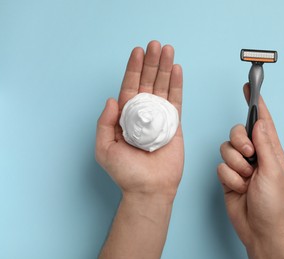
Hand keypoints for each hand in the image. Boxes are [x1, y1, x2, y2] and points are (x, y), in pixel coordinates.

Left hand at [96, 40, 183, 202]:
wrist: (149, 188)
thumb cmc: (126, 172)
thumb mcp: (104, 148)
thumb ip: (105, 123)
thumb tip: (111, 99)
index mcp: (126, 116)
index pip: (130, 86)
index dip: (134, 68)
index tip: (138, 51)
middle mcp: (143, 113)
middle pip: (148, 82)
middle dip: (152, 62)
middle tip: (156, 44)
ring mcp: (160, 117)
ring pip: (163, 87)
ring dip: (166, 68)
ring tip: (168, 50)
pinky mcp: (175, 124)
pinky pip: (177, 101)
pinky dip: (177, 85)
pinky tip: (177, 70)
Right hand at [218, 84, 283, 258]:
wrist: (258, 228)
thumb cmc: (273, 204)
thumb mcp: (274, 172)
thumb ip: (266, 145)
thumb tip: (261, 122)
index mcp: (271, 150)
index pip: (262, 122)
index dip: (256, 104)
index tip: (249, 88)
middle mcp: (255, 154)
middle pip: (238, 131)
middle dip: (240, 143)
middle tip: (249, 157)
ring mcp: (240, 165)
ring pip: (226, 149)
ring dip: (235, 167)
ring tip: (246, 180)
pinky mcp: (228, 175)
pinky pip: (220, 166)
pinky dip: (229, 178)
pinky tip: (239, 189)